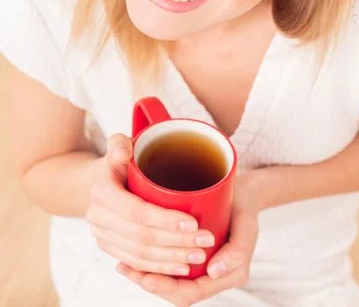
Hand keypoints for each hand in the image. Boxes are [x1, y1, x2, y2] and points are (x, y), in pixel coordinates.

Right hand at [85, 133, 215, 276]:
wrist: (102, 179)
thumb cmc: (122, 160)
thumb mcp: (120, 145)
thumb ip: (120, 143)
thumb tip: (122, 152)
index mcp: (102, 192)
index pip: (137, 212)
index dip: (166, 220)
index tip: (194, 223)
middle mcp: (98, 218)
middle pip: (142, 237)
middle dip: (176, 243)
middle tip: (205, 241)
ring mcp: (102, 236)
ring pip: (140, 255)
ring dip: (172, 259)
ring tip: (199, 256)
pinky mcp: (110, 249)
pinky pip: (137, 264)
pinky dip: (160, 269)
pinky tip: (182, 268)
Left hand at [116, 171, 260, 305]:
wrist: (243, 194)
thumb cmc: (244, 208)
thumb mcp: (246, 225)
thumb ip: (237, 250)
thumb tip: (213, 271)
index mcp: (228, 275)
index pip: (192, 293)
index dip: (167, 288)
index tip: (147, 278)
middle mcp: (212, 276)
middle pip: (177, 292)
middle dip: (150, 283)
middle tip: (126, 269)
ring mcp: (200, 266)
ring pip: (170, 281)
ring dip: (146, 275)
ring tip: (123, 265)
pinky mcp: (190, 254)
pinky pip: (170, 266)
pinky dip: (151, 263)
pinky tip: (131, 253)